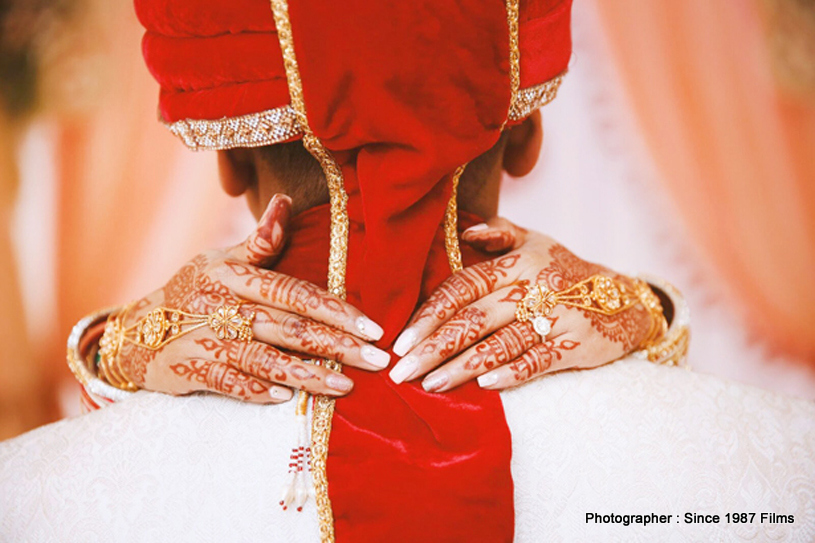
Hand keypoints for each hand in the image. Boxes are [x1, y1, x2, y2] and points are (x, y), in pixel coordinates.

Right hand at [114, 194, 388, 403]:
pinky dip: (256, 391)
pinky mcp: (191, 370)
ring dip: (308, 375)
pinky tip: (287, 399)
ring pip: (265, 360)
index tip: (372, 326)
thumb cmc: (192, 291)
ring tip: (345, 387)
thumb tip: (285, 202)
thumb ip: (259, 241)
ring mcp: (206, 340)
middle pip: (290, 328)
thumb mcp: (220, 259)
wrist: (135, 330)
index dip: (336, 310)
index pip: (295, 292)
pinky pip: (229, 383)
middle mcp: (224, 307)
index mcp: (236, 276)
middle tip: (378, 360)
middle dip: (338, 346)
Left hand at [388, 217, 652, 391]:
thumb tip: (465, 230)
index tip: (401, 339)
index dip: (430, 313)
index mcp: (516, 263)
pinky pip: (538, 362)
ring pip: (500, 345)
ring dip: (462, 367)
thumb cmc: (564, 269)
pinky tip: (484, 386)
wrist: (625, 297)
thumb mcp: (536, 240)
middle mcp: (533, 289)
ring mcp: (556, 318)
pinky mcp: (576, 345)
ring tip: (430, 384)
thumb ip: (498, 232)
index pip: (463, 286)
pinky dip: (512, 373)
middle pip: (474, 320)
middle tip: (401, 371)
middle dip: (434, 347)